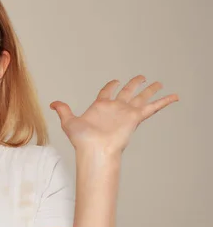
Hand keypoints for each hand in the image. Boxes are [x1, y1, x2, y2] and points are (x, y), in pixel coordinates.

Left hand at [49, 75, 179, 155]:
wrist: (94, 149)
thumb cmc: (82, 140)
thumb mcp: (69, 121)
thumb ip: (63, 110)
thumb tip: (52, 104)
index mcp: (101, 107)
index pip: (107, 92)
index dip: (111, 86)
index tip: (116, 81)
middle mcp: (115, 108)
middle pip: (128, 92)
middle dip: (134, 84)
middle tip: (142, 77)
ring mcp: (126, 112)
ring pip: (141, 97)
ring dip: (150, 90)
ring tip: (159, 83)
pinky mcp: (135, 117)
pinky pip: (152, 107)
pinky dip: (164, 102)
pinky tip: (173, 96)